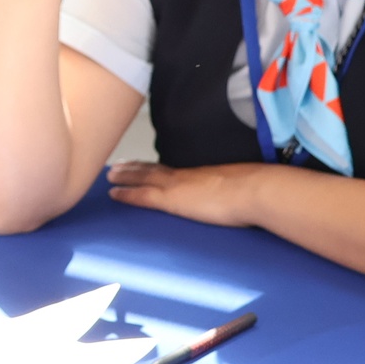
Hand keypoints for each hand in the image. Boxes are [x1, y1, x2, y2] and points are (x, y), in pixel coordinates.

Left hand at [106, 161, 260, 226]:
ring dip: (125, 175)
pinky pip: (143, 195)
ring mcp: (177, 186)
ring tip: (109, 174)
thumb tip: (235, 198)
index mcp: (200, 174)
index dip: (154, 167)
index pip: (171, 170)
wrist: (254, 190)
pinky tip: (113, 193)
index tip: (140, 164)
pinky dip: (127, 193)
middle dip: (134, 168)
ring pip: (143, 177)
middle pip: (153, 169)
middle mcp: (185, 176)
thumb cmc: (254, 191)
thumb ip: (231, 192)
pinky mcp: (172, 199)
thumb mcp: (239, 188)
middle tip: (116, 166)